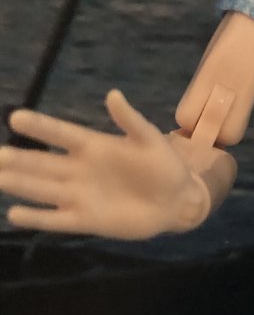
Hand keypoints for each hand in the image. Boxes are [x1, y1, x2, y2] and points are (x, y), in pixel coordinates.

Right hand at [0, 91, 209, 238]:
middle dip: (18, 159)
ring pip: (42, 189)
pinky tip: (14, 215)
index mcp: (93, 146)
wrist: (175, 201)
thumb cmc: (163, 165)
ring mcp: (79, 196)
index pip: (60, 134)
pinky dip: (36, 218)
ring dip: (20, 184)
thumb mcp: (150, 139)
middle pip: (42, 163)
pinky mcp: (85, 220)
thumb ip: (130, 120)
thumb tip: (113, 94)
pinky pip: (56, 219)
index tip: (16, 117)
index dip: (40, 127)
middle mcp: (79, 170)